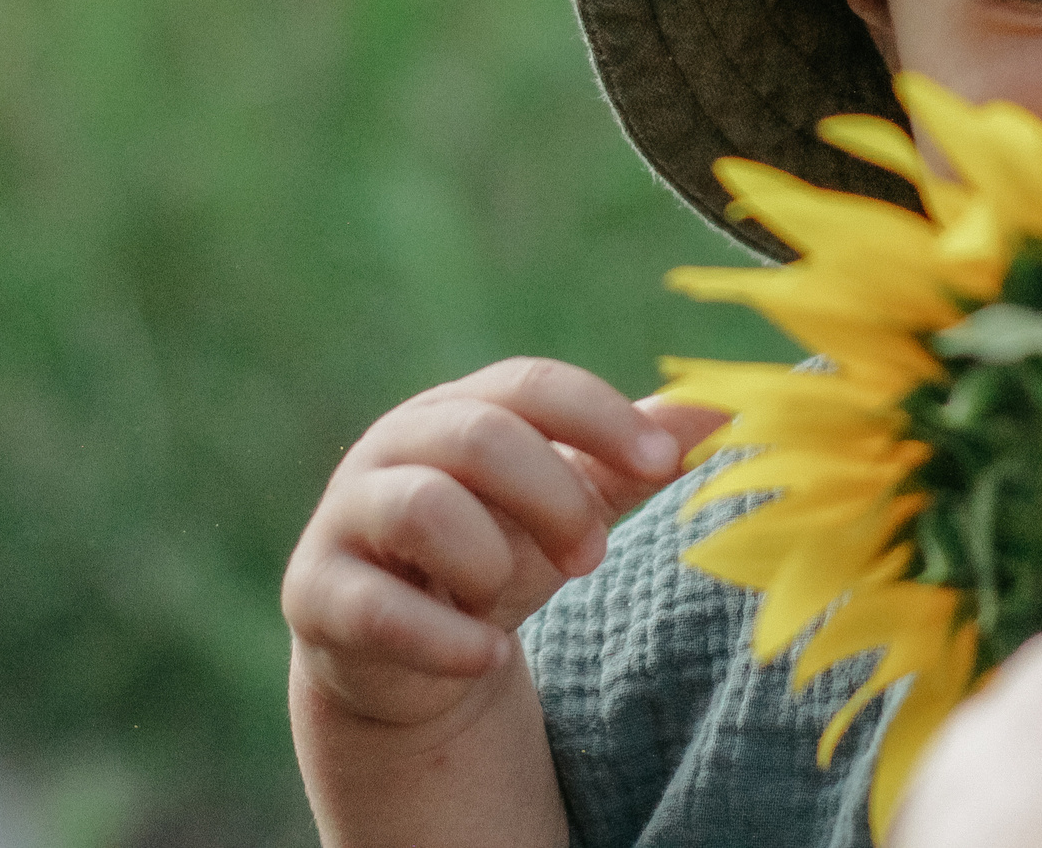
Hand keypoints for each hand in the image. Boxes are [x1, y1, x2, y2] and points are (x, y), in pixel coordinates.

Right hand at [283, 357, 722, 729]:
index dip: (599, 418)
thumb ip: (632, 461)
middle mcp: (394, 447)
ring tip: (506, 600)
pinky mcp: (317, 594)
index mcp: (459, 410)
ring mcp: (347, 517)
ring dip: (489, 559)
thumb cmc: (495, 554)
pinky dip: (444, 637)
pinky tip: (487, 657)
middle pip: (479, 436)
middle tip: (592, 555)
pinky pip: (377, 607)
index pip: (529, 383)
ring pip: (421, 505)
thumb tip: (724, 411)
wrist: (408, 657)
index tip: (664, 464)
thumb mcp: (567, 505)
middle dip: (553, 496)